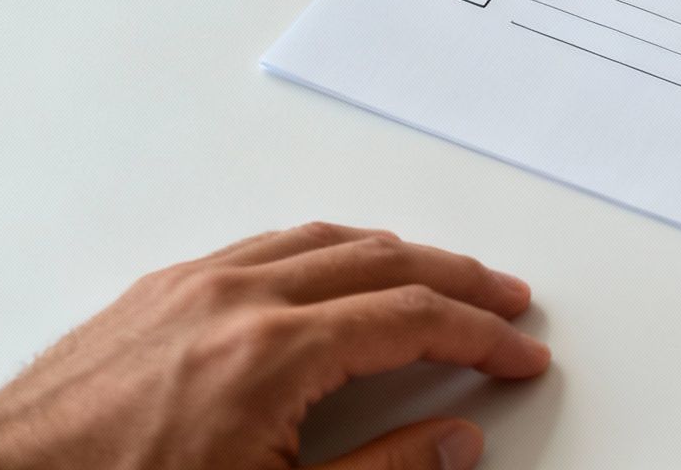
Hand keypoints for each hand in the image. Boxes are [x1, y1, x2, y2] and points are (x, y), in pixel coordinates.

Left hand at [0, 223, 550, 469]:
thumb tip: (458, 442)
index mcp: (276, 353)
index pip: (413, 319)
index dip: (481, 336)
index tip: (518, 353)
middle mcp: (240, 299)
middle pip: (384, 261)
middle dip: (458, 279)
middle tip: (504, 300)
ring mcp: (197, 286)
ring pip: (326, 239)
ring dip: (397, 253)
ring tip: (440, 274)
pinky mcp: (161, 290)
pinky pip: (267, 244)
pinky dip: (327, 248)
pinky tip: (339, 266)